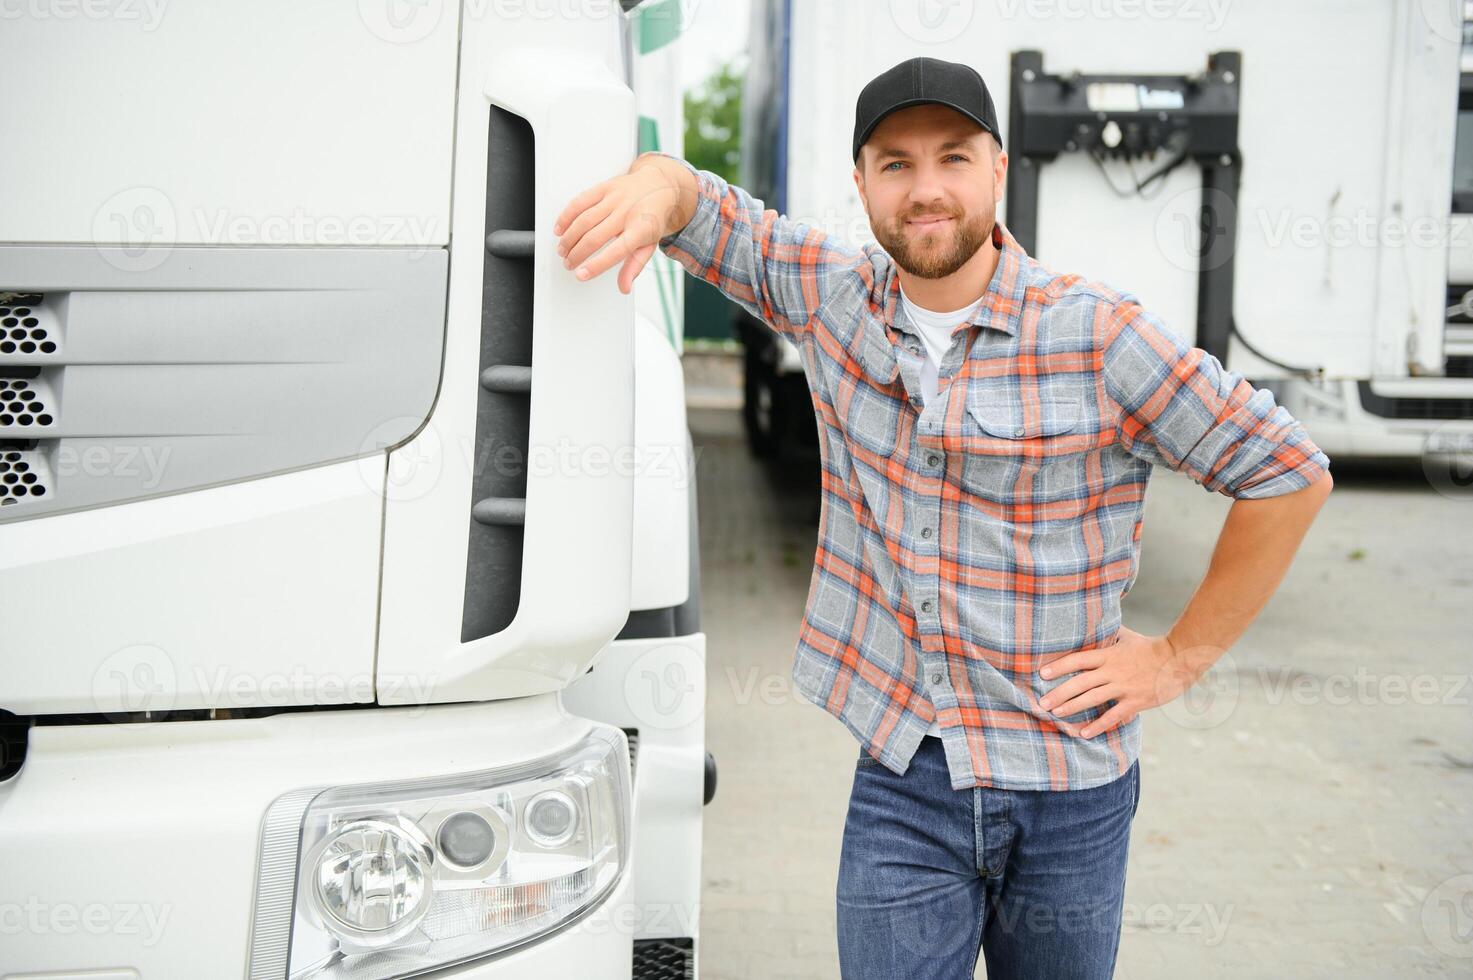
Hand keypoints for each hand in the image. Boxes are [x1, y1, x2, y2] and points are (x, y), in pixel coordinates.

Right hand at [552, 157, 690, 294]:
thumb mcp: (649, 245)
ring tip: (563, 251)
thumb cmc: (652, 219)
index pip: (616, 251)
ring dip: (569, 238)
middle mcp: (627, 212)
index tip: (581, 275)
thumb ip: (635, 266)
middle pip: (594, 237)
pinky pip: (580, 201)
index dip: (596, 265)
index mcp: (641, 229)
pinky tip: (560, 229)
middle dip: (577, 254)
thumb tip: (624, 288)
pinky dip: (566, 216)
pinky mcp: (604, 187)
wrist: (659, 186)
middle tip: (568, 264)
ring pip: (584, 220)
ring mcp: (615, 198)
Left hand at [1035, 626, 1214, 737]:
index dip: (1060, 666)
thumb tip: (1097, 620)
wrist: (1179, 660)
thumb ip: (1110, 633)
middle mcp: (1113, 671)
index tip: (1042, 673)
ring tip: (1055, 714)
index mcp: (1109, 655)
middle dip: (1059, 693)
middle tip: (1041, 702)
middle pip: (1080, 682)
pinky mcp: (1135, 702)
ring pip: (1092, 699)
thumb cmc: (1152, 647)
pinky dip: (1098, 725)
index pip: (1079, 659)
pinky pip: (1113, 716)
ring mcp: (1124, 687)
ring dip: (1072, 707)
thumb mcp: (1128, 636)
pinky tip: (1084, 733)